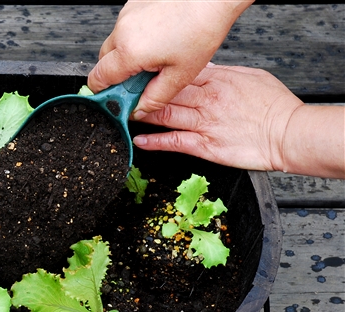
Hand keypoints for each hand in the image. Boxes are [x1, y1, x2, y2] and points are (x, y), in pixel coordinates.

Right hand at [88, 0, 252, 117]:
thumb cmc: (202, 27)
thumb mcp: (180, 75)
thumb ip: (154, 98)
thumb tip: (139, 110)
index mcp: (129, 51)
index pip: (97, 80)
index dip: (103, 94)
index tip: (116, 101)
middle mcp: (122, 30)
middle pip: (103, 63)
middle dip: (117, 75)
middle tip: (141, 81)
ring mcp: (126, 14)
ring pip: (115, 45)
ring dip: (127, 55)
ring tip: (156, 55)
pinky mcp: (133, 4)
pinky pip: (125, 28)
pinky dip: (136, 38)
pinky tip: (158, 39)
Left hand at [132, 64, 344, 178]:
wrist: (288, 134)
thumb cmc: (274, 107)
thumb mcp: (250, 77)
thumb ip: (223, 72)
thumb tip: (204, 66)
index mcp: (217, 80)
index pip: (178, 74)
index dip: (155, 75)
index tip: (140, 77)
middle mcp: (207, 100)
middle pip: (166, 93)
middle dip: (141, 93)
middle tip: (122, 95)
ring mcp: (204, 123)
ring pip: (165, 114)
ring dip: (142, 115)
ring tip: (124, 115)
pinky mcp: (205, 145)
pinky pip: (173, 142)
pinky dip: (153, 141)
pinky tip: (139, 140)